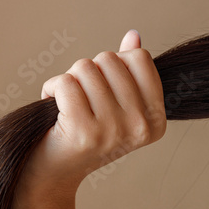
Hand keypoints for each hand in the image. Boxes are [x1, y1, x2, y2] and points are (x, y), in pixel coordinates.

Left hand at [21, 30, 166, 190]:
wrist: (55, 172)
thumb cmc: (86, 133)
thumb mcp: (116, 103)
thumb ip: (129, 70)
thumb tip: (134, 36)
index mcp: (156, 119)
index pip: (140, 59)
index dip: (114, 65)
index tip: (105, 90)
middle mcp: (141, 126)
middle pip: (109, 59)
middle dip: (88, 72)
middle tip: (82, 99)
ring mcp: (114, 130)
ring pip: (85, 68)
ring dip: (69, 81)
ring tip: (68, 104)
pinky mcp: (84, 132)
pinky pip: (65, 82)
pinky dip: (52, 88)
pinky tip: (54, 107)